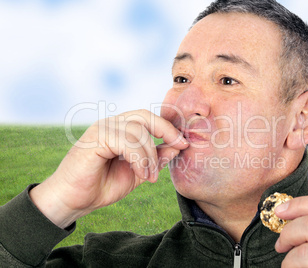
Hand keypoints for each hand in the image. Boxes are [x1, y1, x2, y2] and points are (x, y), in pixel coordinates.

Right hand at [30, 110, 187, 228]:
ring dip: (150, 156)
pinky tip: (141, 175)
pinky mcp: (94, 139)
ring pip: (138, 131)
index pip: (148, 118)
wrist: (74, 201)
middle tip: (180, 147)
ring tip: (151, 177)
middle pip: (144, 116)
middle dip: (166, 131)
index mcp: (120, 129)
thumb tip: (177, 146)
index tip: (184, 143)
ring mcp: (101, 129)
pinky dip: (139, 159)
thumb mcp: (138, 172)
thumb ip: (155, 158)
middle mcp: (111, 124)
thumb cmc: (102, 186)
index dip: (168, 127)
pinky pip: (126, 142)